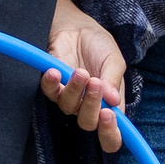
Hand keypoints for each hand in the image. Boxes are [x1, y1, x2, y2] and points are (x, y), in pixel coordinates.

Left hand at [41, 0, 125, 152]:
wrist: (79, 27)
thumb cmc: (99, 46)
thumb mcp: (114, 60)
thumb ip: (114, 80)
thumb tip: (113, 101)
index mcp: (110, 106)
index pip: (111, 136)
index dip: (110, 134)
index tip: (108, 115)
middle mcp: (89, 107)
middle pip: (88, 124)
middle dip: (92, 105)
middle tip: (96, 83)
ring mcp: (70, 99)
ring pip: (69, 108)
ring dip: (75, 90)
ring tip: (81, 72)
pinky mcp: (53, 87)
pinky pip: (50, 93)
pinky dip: (51, 84)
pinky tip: (55, 72)